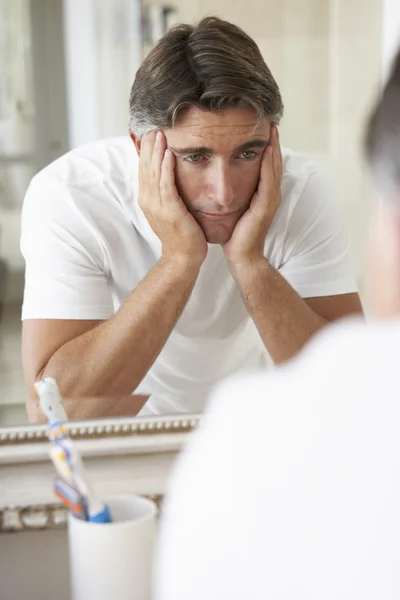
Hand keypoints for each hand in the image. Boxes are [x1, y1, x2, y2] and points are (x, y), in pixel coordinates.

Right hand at [139, 131, 207, 267]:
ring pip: (154, 174)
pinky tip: (169, 154)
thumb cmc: (181, 233)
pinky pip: (166, 186)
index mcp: (147, 199)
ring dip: (156, 152)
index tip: (150, 132)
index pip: (143, 169)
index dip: (145, 150)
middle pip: (145, 168)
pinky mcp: (170, 211)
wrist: (183, 257)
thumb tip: (169, 175)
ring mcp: (157, 206)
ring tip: (160, 134)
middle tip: (153, 126)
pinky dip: (166, 169)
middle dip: (149, 146)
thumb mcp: (169, 209)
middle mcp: (148, 201)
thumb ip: (166, 192)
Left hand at [223, 125, 281, 266]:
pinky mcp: (265, 207)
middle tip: (270, 119)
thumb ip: (234, 192)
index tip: (261, 126)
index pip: (266, 164)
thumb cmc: (235, 234)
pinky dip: (269, 164)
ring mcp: (270, 200)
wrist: (241, 256)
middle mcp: (270, 194)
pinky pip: (268, 181)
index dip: (267, 145)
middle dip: (273, 141)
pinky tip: (266, 150)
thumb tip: (221, 178)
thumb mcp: (234, 207)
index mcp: (263, 193)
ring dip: (274, 147)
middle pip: (274, 162)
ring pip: (274, 168)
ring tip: (272, 128)